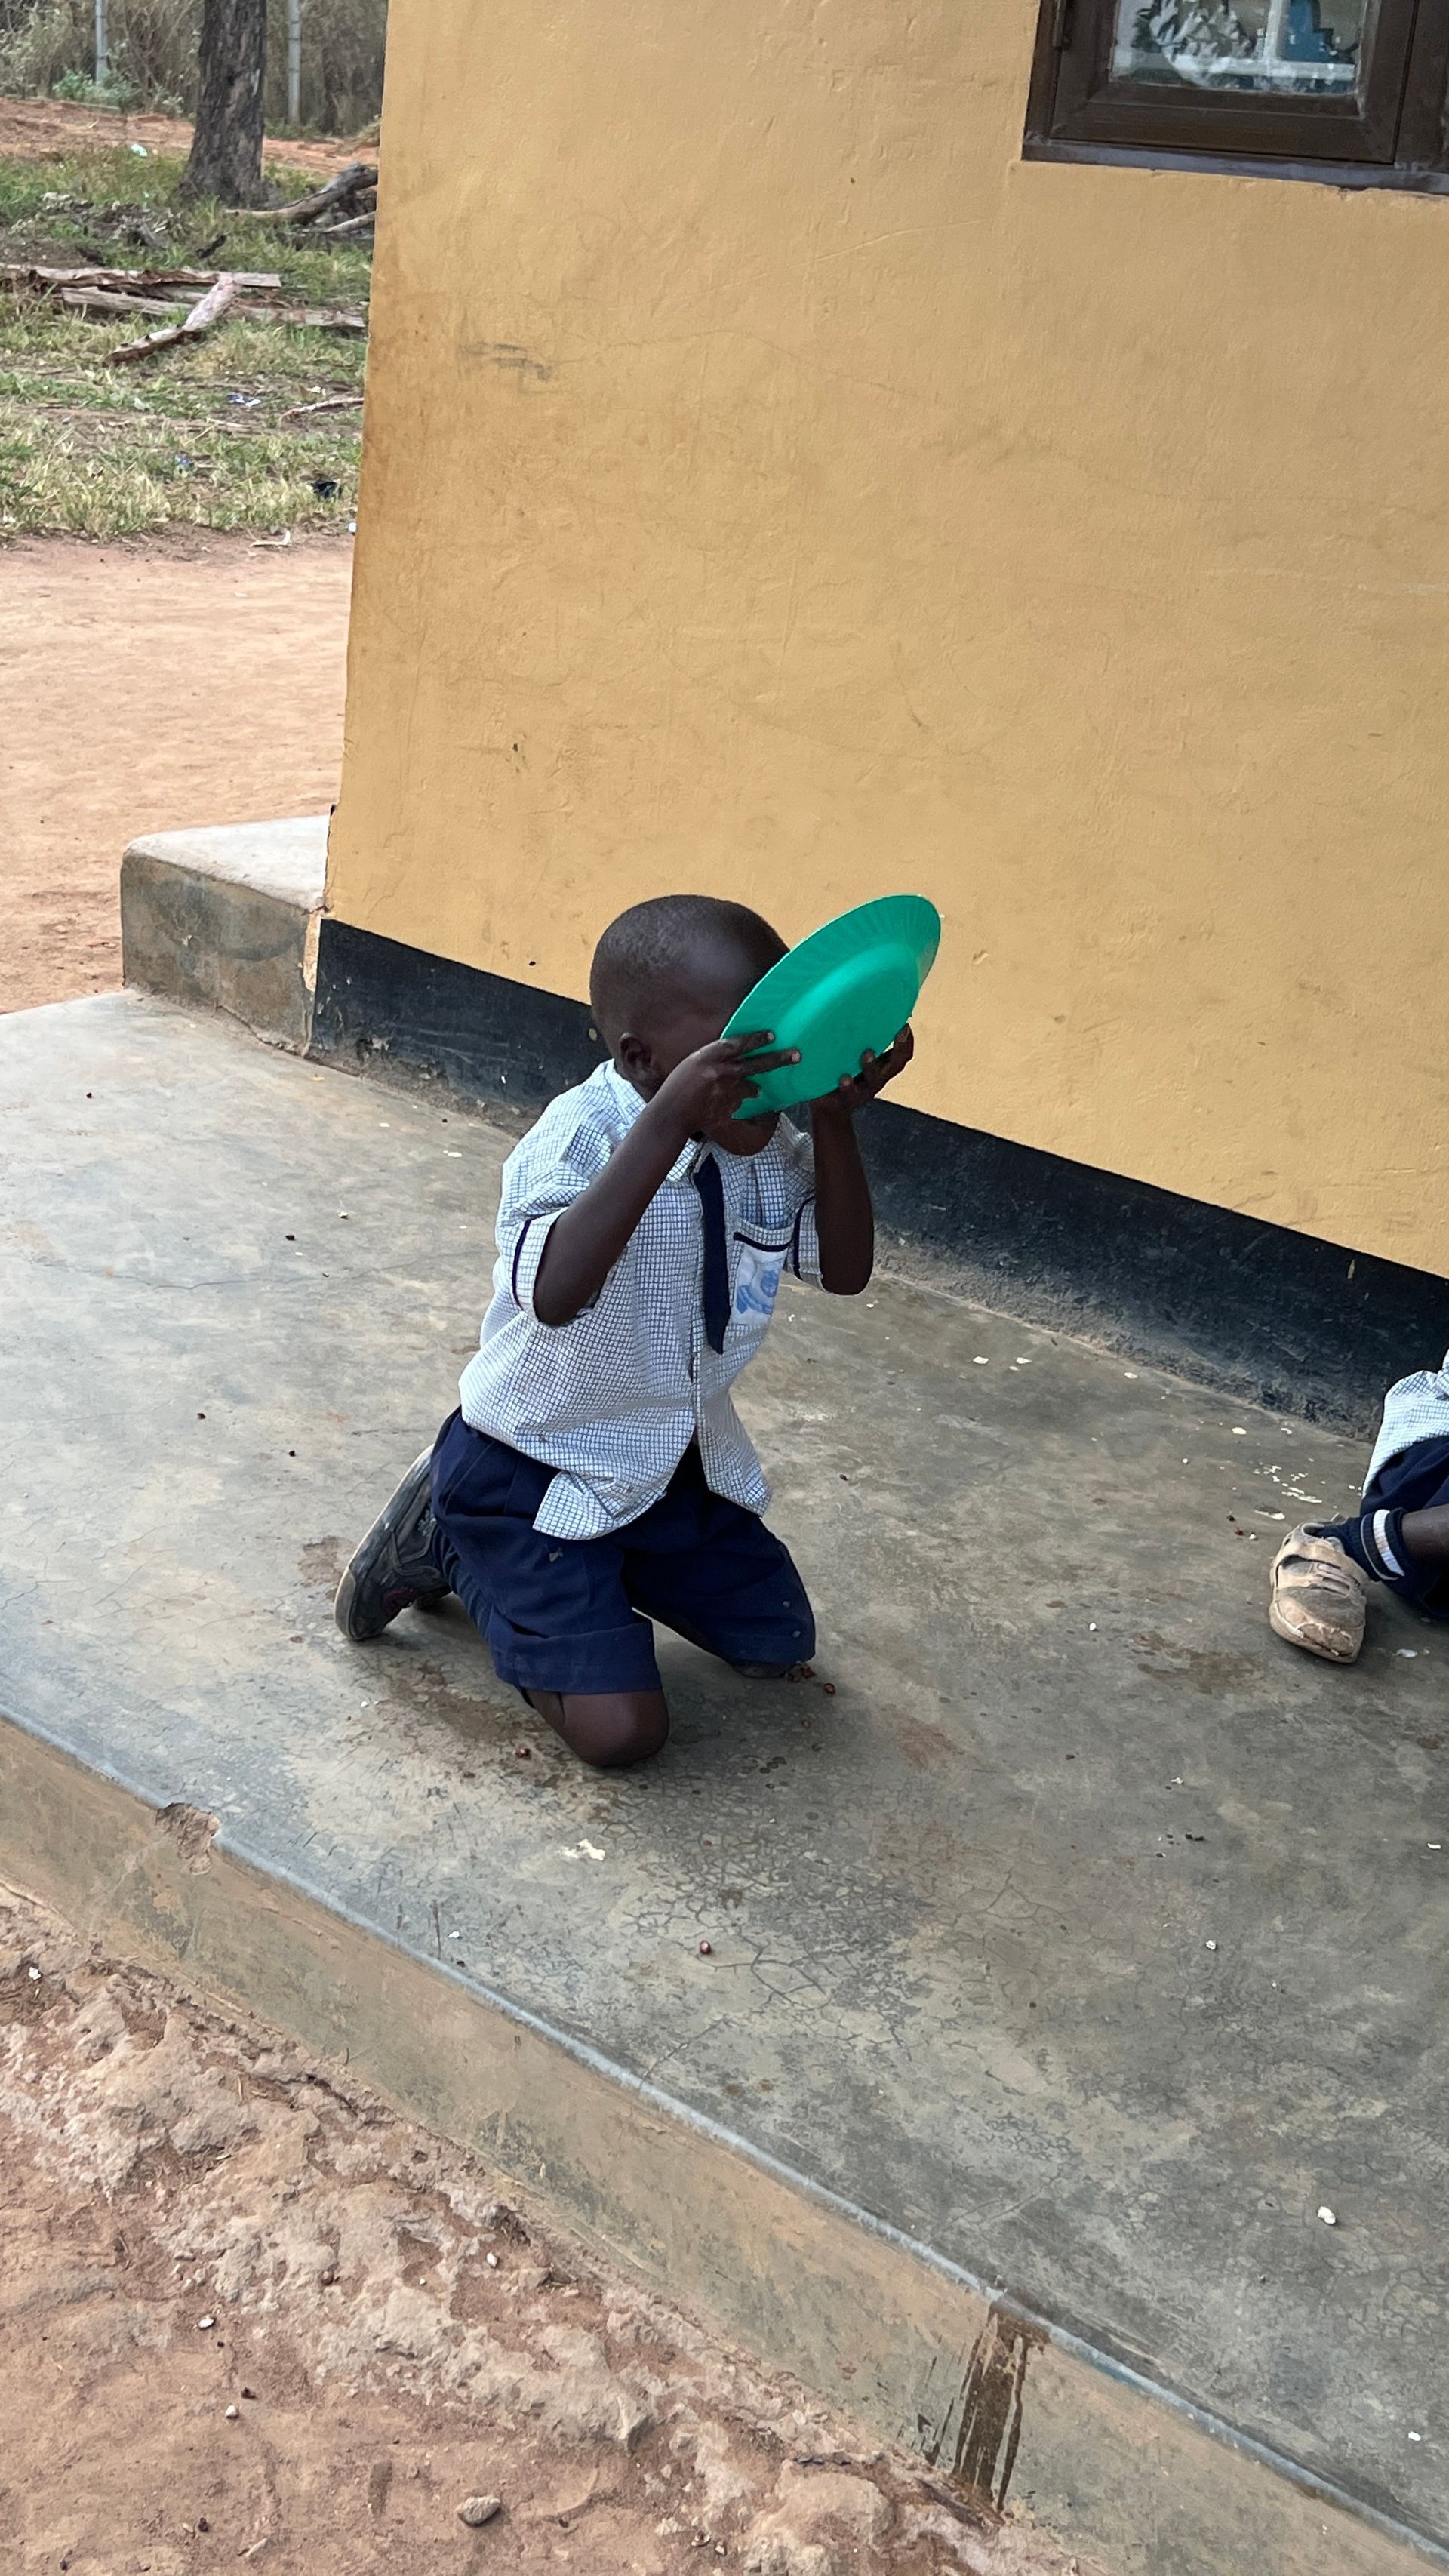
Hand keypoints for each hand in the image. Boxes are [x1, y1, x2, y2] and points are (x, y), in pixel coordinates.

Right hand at [649, 1031, 800, 1140]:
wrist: (672, 1113)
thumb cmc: (678, 1087)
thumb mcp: (692, 1063)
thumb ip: (714, 1058)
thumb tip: (735, 1055)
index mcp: (708, 1056)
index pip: (738, 1043)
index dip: (756, 1038)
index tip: (772, 1035)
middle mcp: (720, 1071)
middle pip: (756, 1063)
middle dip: (779, 1059)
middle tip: (797, 1055)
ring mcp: (726, 1091)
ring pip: (751, 1087)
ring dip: (754, 1089)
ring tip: (757, 1090)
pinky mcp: (728, 1107)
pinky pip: (741, 1103)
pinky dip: (740, 1102)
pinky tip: (733, 1104)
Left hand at [813, 1025, 913, 1114]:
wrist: (829, 1107)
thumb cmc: (842, 1073)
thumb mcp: (852, 1056)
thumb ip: (859, 1041)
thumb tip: (855, 1008)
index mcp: (881, 1067)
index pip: (902, 1054)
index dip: (907, 1041)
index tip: (905, 1024)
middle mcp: (877, 1078)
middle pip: (895, 1065)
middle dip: (900, 1047)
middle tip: (900, 1032)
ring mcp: (864, 1091)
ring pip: (874, 1079)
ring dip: (872, 1066)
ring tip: (867, 1054)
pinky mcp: (846, 1100)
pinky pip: (849, 1094)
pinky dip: (848, 1087)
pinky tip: (844, 1078)